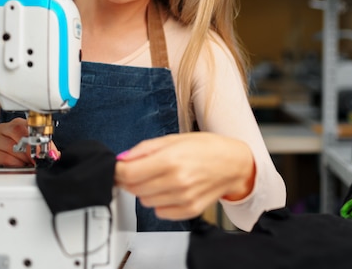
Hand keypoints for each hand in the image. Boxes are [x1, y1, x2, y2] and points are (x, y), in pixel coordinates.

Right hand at [0, 118, 60, 166]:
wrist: (11, 167)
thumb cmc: (25, 156)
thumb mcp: (39, 149)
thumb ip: (47, 149)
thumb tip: (54, 154)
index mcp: (18, 124)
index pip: (29, 125)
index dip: (38, 139)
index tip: (44, 151)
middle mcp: (4, 129)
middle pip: (18, 132)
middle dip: (30, 149)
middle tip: (36, 159)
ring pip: (11, 147)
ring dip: (23, 159)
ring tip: (27, 163)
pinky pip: (3, 158)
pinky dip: (14, 165)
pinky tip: (17, 166)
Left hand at [115, 132, 255, 220]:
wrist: (234, 164)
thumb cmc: (207, 148)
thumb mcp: (174, 139)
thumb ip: (145, 149)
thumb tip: (123, 159)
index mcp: (171, 160)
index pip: (128, 173)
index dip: (118, 170)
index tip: (118, 167)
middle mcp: (177, 182)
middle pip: (134, 188)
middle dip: (131, 178)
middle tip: (142, 169)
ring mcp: (183, 198)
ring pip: (144, 201)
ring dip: (146, 190)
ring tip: (161, 177)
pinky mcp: (189, 210)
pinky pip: (160, 212)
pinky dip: (160, 202)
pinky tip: (170, 189)